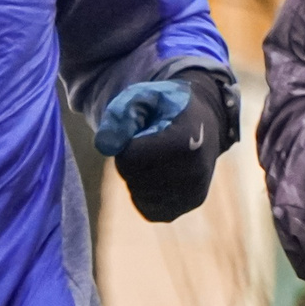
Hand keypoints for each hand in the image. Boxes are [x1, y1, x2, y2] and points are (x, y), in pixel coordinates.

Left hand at [98, 73, 231, 222]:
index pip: (129, 158)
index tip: (146, 129)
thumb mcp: (142, 98)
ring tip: (159, 155)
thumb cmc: (166, 108)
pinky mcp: (188, 206)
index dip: (128, 142)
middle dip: (132, 160)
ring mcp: (193, 193)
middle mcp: (196, 171)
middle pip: (133, 178)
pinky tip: (162, 173)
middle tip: (152, 142)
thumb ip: (120, 115)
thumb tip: (103, 146)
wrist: (201, 122)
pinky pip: (147, 207)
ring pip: (138, 194)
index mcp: (186, 141)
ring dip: (138, 176)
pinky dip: (145, 192)